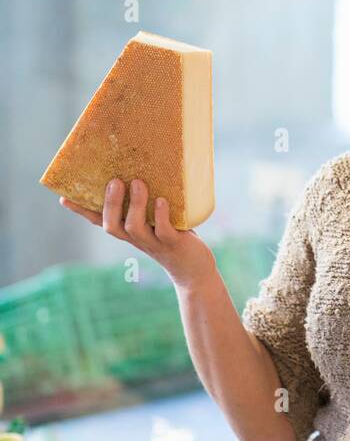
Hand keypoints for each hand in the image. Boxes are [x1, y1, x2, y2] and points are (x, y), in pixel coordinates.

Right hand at [59, 178, 215, 291]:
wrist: (193, 269)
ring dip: (135, 205)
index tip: (64, 198)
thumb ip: (146, 202)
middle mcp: (136, 238)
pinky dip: (161, 216)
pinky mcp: (173, 244)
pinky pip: (163, 231)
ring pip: (135, 227)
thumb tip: (138, 171)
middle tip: (114, 182)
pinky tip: (161, 201)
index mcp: (128, 231)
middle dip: (111, 204)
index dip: (82, 211)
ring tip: (138, 183)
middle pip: (112, 226)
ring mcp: (153, 242)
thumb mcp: (156, 219)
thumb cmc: (174, 237)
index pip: (99, 222)